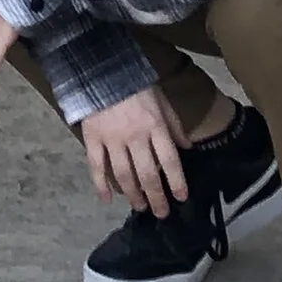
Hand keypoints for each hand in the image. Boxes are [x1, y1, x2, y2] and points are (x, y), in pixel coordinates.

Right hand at [79, 88, 189, 215]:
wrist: (101, 68)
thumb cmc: (136, 84)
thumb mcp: (162, 100)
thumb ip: (174, 124)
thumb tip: (188, 147)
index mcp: (156, 126)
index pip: (170, 161)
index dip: (176, 182)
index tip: (180, 198)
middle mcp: (136, 137)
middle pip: (148, 174)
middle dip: (156, 197)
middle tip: (161, 213)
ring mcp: (112, 139)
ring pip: (124, 175)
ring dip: (133, 195)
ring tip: (140, 207)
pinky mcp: (93, 138)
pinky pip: (96, 166)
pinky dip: (100, 184)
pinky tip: (107, 199)